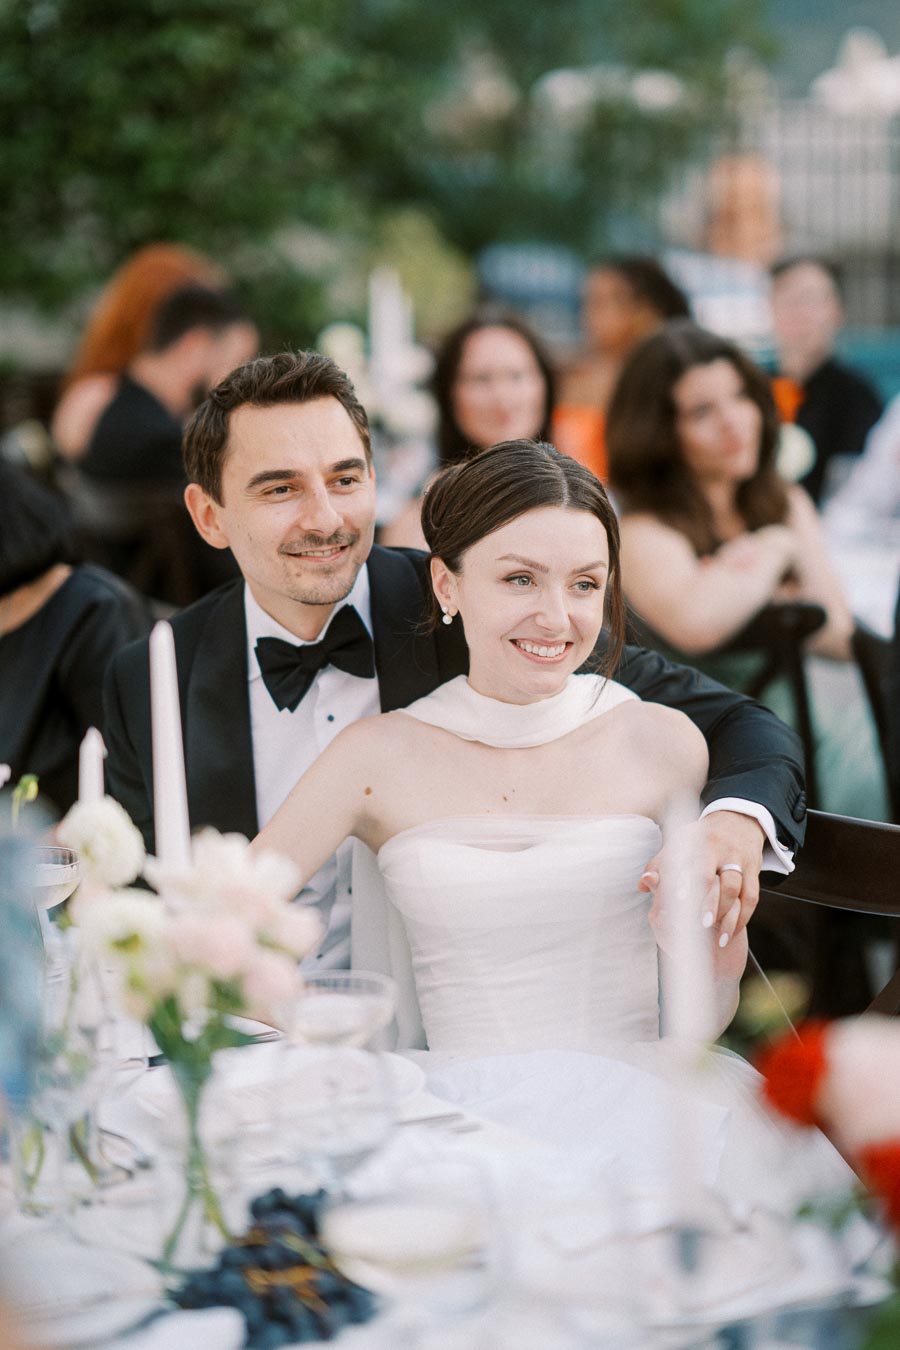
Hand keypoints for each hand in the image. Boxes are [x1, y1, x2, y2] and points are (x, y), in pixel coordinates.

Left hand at [639, 810, 764, 948]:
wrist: (737, 820)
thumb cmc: (700, 837)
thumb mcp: (679, 842)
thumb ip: (660, 864)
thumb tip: (643, 884)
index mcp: (697, 842)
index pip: (691, 864)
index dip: (685, 883)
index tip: (678, 902)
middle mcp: (720, 850)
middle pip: (717, 878)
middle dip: (710, 903)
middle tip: (701, 925)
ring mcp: (739, 860)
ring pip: (736, 889)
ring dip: (727, 915)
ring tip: (718, 936)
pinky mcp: (754, 870)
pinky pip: (752, 896)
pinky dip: (743, 916)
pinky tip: (731, 931)